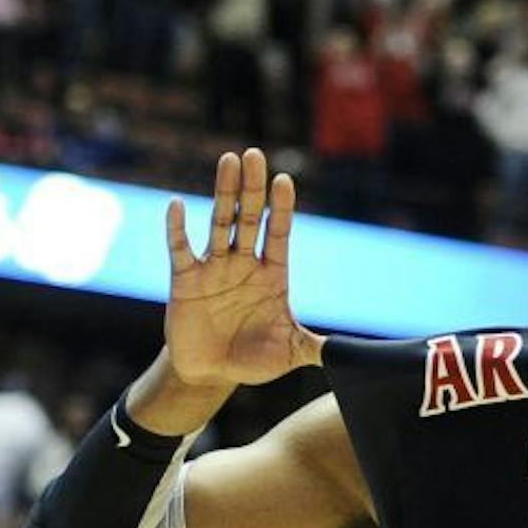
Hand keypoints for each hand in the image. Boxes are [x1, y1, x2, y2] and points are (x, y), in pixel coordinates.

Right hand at [163, 148, 321, 388]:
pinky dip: (177, 229)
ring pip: (219, 223)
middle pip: (249, 218)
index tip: (285, 179)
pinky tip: (177, 205)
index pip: (278, 234)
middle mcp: (243, 264)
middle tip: (254, 154)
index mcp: (272, 275)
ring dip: (223, 193)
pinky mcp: (185, 280)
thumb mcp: (290, 353)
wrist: (211, 373)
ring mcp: (214, 268)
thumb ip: (317, 348)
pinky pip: (180, 249)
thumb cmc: (254, 359)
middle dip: (253, 188)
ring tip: (228, 161)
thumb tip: (350, 356)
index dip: (281, 208)